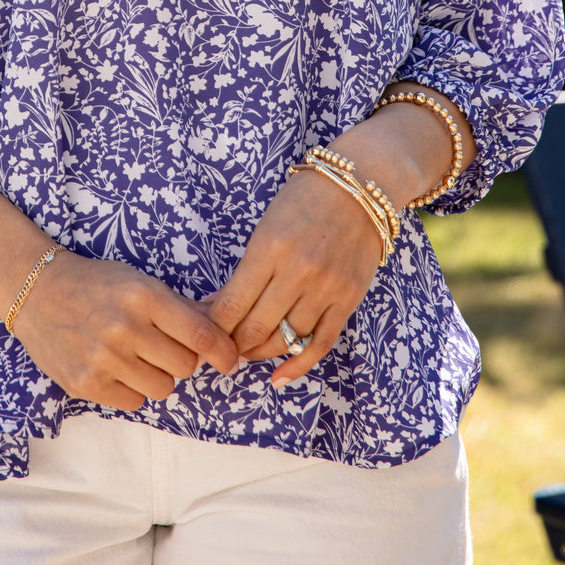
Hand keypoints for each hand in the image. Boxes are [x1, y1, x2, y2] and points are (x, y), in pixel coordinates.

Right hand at [12, 251, 239, 409]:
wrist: (38, 291)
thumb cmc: (97, 284)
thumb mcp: (140, 282)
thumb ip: (182, 308)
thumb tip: (225, 330)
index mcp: (143, 296)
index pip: (200, 335)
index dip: (222, 350)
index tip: (228, 358)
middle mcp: (124, 328)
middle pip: (185, 366)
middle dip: (181, 358)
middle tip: (162, 345)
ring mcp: (103, 359)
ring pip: (162, 388)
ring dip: (157, 375)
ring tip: (136, 355)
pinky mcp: (86, 384)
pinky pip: (133, 402)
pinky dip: (131, 389)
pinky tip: (115, 367)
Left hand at [203, 170, 384, 386]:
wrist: (361, 187)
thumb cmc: (304, 200)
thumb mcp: (266, 228)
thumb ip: (248, 269)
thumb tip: (219, 307)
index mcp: (269, 248)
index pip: (232, 305)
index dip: (213, 328)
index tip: (203, 336)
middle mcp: (297, 271)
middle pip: (255, 327)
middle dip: (233, 344)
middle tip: (222, 349)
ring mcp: (326, 288)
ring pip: (286, 339)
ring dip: (260, 353)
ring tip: (246, 352)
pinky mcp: (348, 300)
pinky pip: (321, 344)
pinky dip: (298, 365)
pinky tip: (279, 377)